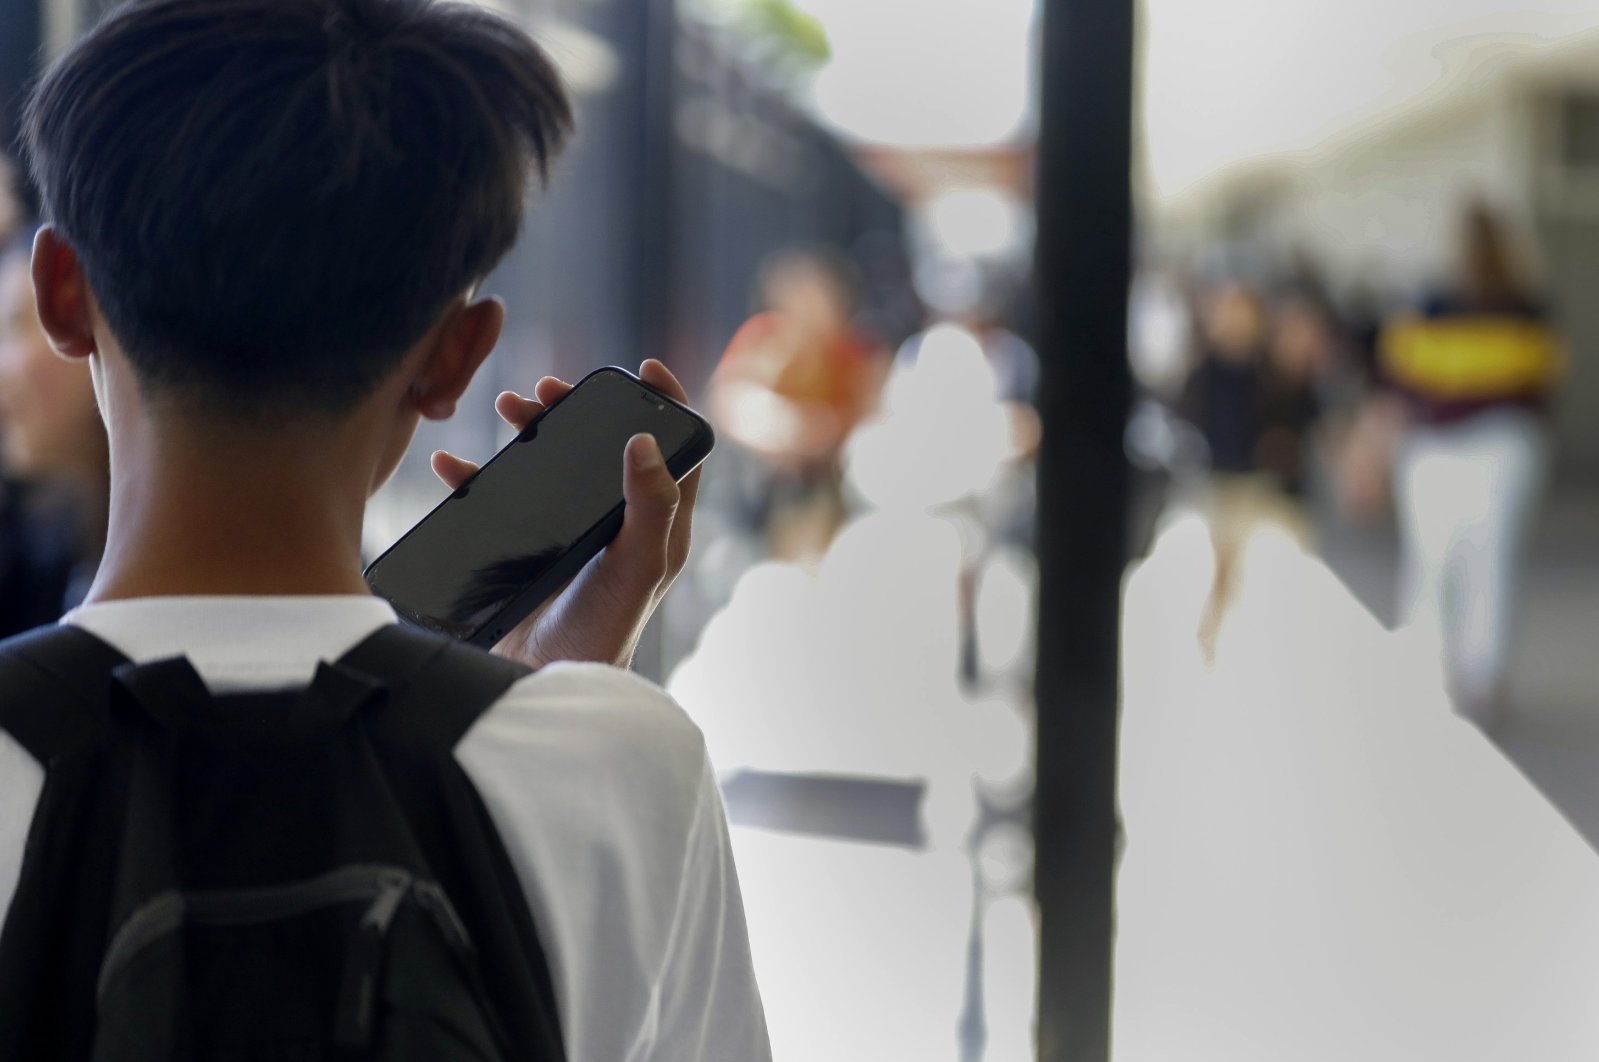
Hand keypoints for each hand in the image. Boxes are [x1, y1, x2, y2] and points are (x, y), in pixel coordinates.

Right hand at [430, 359, 702, 669]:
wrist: (544, 683)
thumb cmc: (604, 629)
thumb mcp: (638, 565)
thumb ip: (651, 505)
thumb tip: (644, 440)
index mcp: (656, 521)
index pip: (674, 449)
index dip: (665, 404)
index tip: (642, 368)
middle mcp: (616, 522)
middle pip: (602, 445)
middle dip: (577, 410)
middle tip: (547, 390)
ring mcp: (570, 534)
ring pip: (552, 464)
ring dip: (530, 430)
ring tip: (506, 407)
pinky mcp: (526, 548)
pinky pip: (498, 500)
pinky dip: (475, 476)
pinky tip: (452, 464)